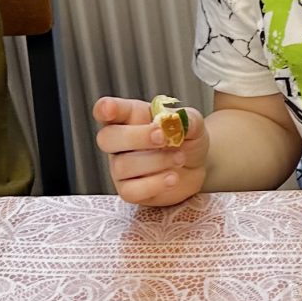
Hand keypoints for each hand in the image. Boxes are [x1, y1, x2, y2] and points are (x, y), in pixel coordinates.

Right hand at [93, 95, 207, 205]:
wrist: (197, 166)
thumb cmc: (186, 139)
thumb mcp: (192, 123)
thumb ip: (186, 118)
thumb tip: (176, 120)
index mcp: (130, 117)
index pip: (106, 110)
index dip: (104, 109)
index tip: (109, 109)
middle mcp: (120, 142)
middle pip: (107, 138)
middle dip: (136, 137)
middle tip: (164, 137)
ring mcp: (121, 168)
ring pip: (123, 165)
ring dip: (156, 161)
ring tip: (179, 158)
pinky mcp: (129, 190)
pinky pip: (131, 191)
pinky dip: (155, 184)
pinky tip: (173, 178)